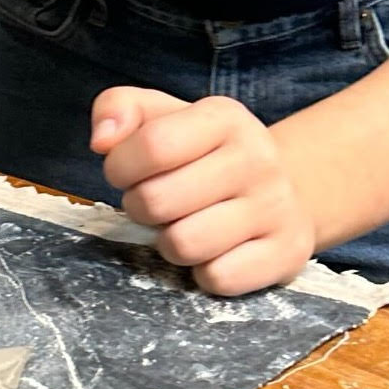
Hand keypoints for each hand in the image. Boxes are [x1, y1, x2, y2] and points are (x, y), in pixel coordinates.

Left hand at [92, 87, 314, 295]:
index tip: (125, 174)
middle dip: (141, 208)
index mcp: (224, 118)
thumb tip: (101, 140)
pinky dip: (204, 273)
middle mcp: (257, 158)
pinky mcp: (287, 253)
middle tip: (155, 204)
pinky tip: (214, 252)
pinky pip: (218, 278)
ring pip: (185, 245)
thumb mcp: (164, 117)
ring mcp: (277, 207)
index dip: (120, 168)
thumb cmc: (206, 155)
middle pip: (157, 201)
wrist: (286, 189)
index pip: (152, 145)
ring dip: (169, 243)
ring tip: (183, 226)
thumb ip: (119, 110)